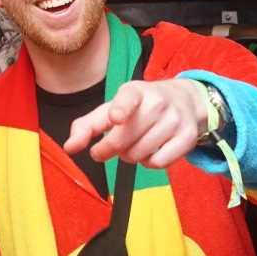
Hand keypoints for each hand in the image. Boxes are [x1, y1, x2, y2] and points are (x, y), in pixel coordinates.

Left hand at [64, 78, 208, 168]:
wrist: (185, 100)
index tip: (116, 117)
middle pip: (123, 141)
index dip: (120, 109)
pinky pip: (158, 164)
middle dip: (109, 149)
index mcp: (135, 91)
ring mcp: (174, 120)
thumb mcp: (113, 108)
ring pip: (138, 155)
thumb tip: (69, 147)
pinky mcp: (187, 138)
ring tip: (135, 143)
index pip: (127, 100)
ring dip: (129, 156)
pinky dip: (148, 163)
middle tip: (109, 146)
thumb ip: (88, 125)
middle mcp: (158, 103)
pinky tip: (151, 150)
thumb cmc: (140, 107)